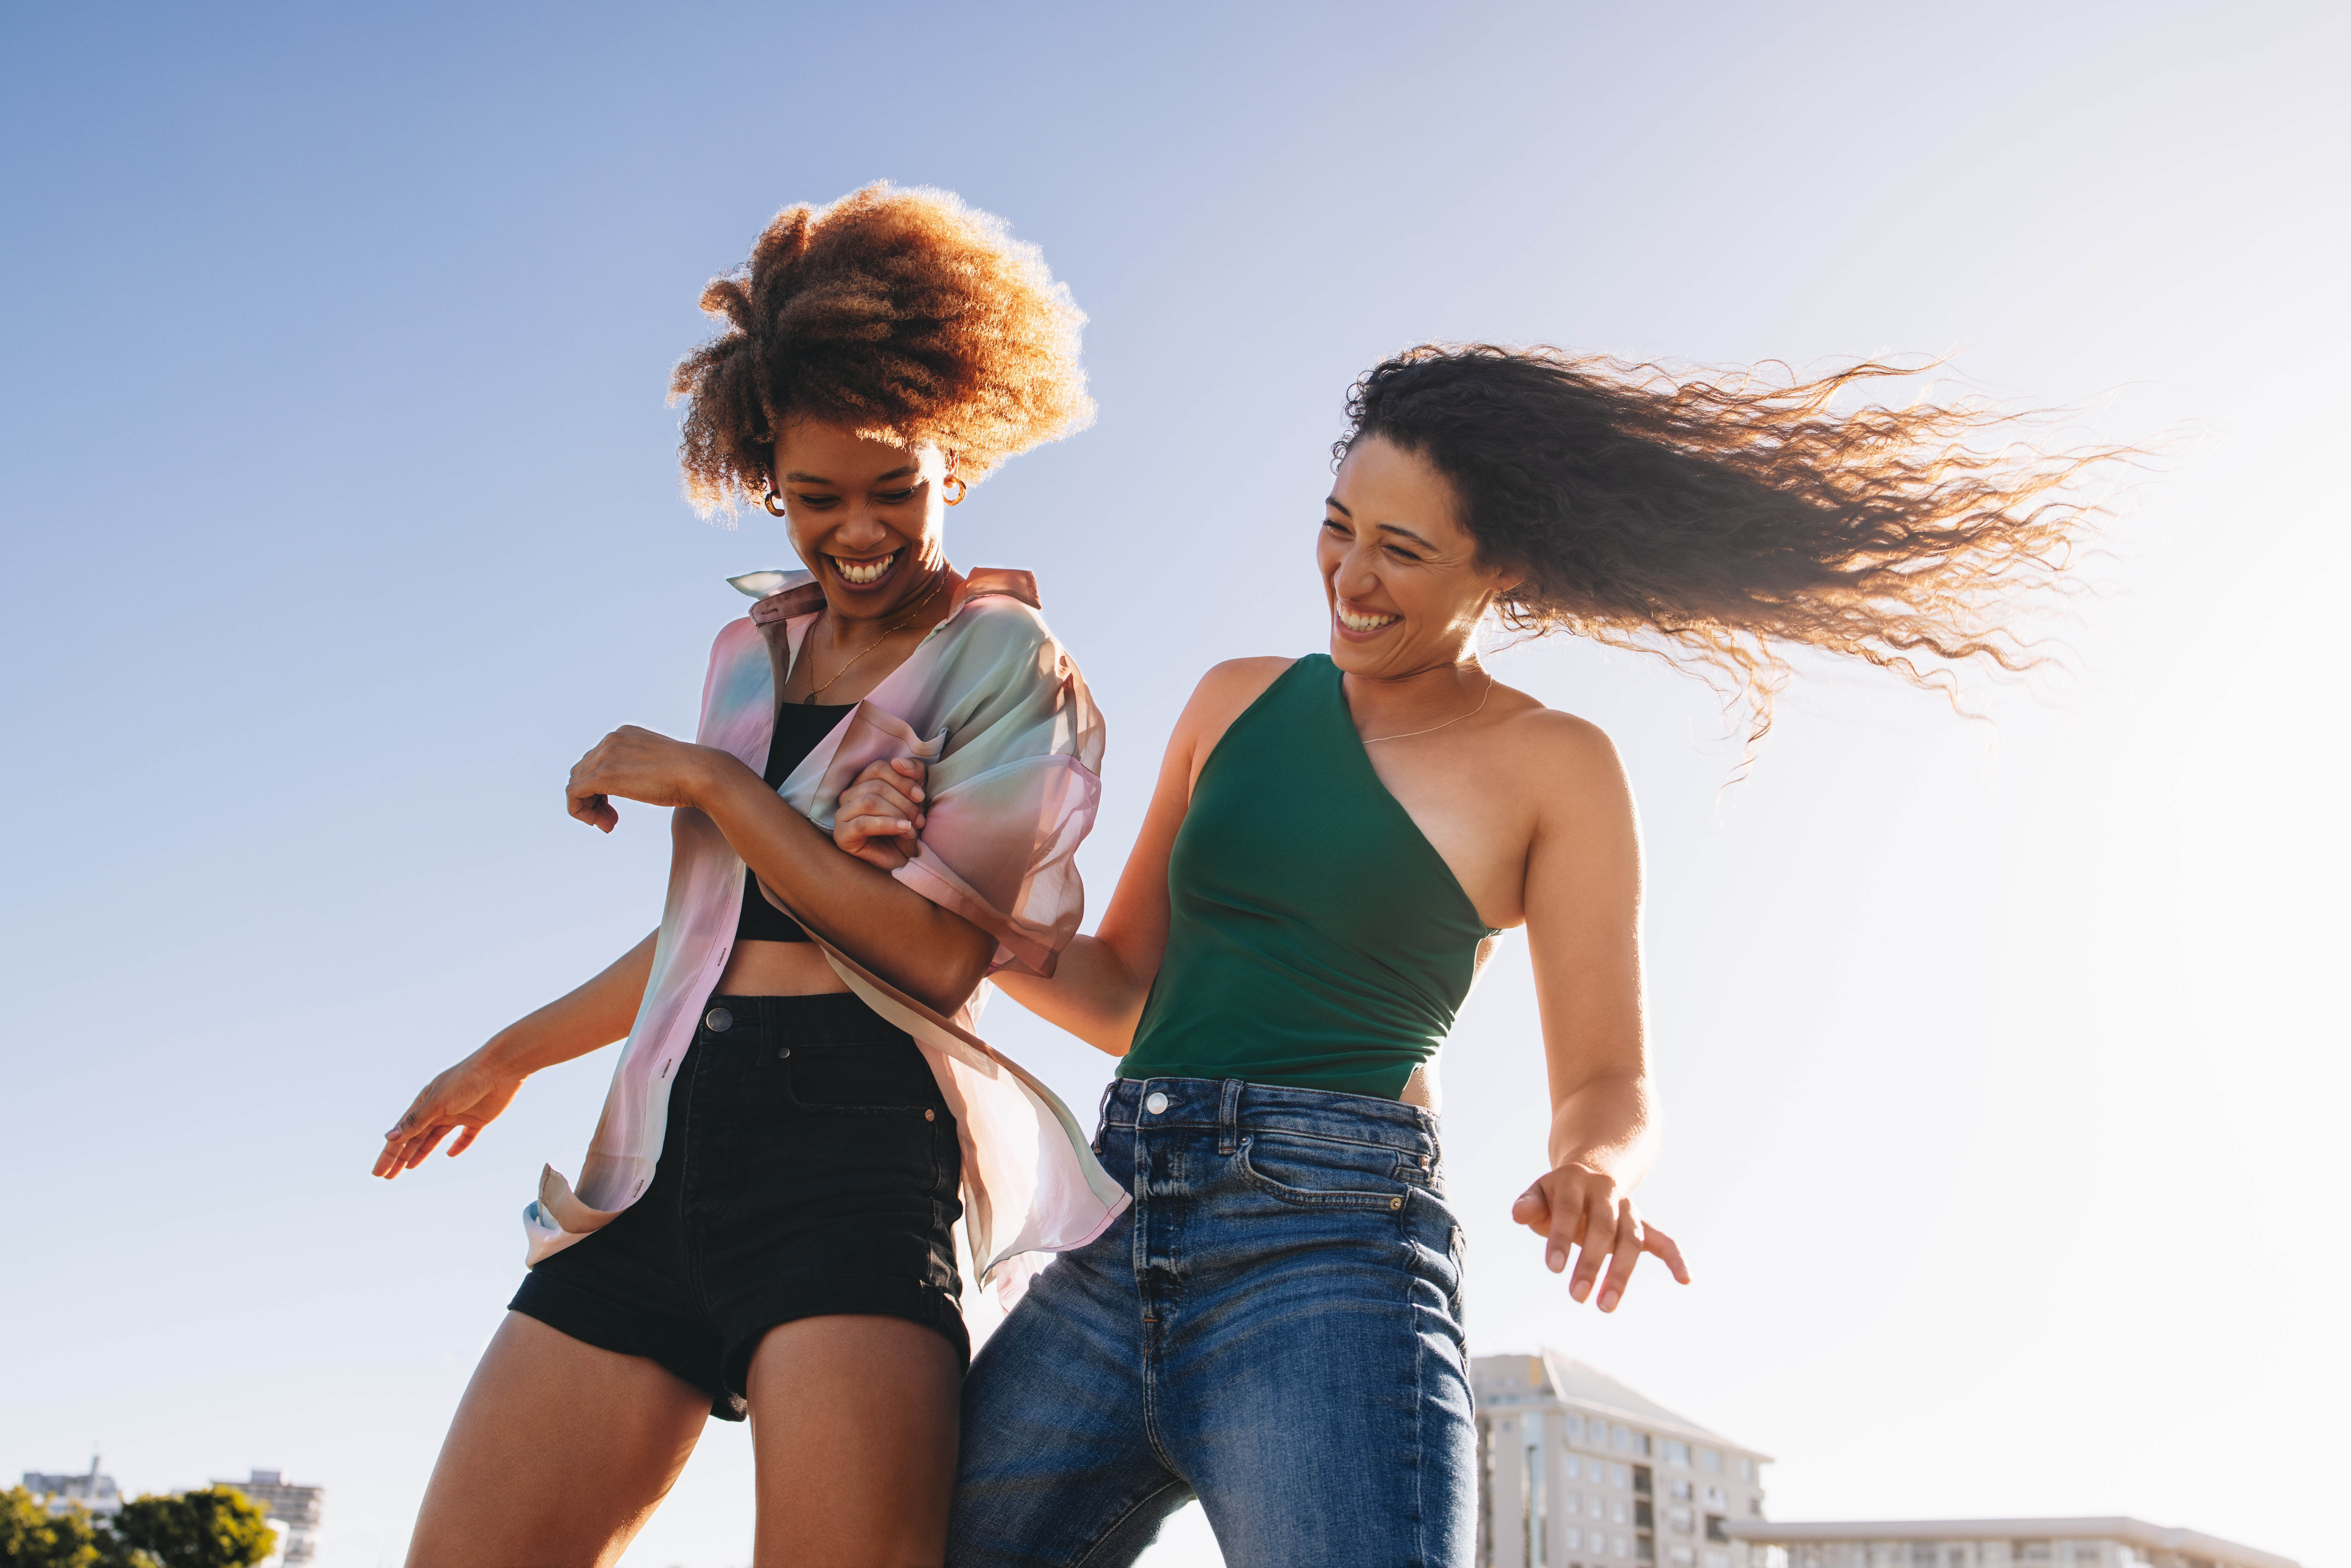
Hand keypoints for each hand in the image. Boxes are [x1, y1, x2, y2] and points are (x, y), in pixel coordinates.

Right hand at [374, 1054, 524, 1177]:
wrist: (500, 1068)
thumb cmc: (466, 1080)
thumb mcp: (438, 1102)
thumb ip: (416, 1121)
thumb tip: (389, 1137)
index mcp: (425, 1103)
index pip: (402, 1133)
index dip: (390, 1154)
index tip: (378, 1173)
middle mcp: (439, 1109)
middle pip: (415, 1138)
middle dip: (401, 1157)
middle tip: (389, 1176)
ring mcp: (458, 1114)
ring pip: (435, 1138)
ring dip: (422, 1152)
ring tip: (410, 1167)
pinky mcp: (478, 1119)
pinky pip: (465, 1136)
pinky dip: (457, 1146)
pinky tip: (450, 1154)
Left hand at [566, 726, 726, 831]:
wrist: (701, 774)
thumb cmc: (690, 775)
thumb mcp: (658, 764)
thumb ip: (640, 767)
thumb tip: (634, 781)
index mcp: (624, 734)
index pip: (595, 761)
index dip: (600, 790)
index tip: (615, 810)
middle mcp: (611, 740)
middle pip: (582, 772)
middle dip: (593, 799)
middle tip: (611, 820)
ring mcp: (606, 755)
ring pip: (576, 784)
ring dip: (588, 809)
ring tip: (608, 824)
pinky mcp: (604, 774)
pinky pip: (573, 794)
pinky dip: (581, 812)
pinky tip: (602, 824)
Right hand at [834, 756, 927, 869]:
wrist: (906, 860)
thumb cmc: (908, 826)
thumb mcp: (916, 793)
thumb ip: (912, 772)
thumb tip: (898, 761)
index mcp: (862, 782)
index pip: (878, 768)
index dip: (903, 780)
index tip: (921, 797)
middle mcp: (848, 796)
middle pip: (876, 785)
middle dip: (904, 802)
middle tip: (920, 819)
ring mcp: (842, 815)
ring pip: (869, 802)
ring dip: (898, 814)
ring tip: (912, 827)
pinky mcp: (842, 835)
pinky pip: (863, 823)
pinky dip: (888, 825)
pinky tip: (904, 830)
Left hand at [1511, 1162, 1688, 1310]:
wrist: (1592, 1172)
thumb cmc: (1557, 1194)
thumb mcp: (1540, 1193)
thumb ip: (1530, 1204)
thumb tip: (1518, 1214)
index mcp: (1575, 1181)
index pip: (1569, 1210)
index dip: (1561, 1237)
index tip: (1554, 1268)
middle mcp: (1606, 1192)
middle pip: (1603, 1229)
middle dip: (1591, 1263)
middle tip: (1576, 1297)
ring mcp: (1627, 1208)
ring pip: (1631, 1240)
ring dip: (1621, 1274)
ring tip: (1605, 1307)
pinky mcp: (1642, 1224)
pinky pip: (1664, 1241)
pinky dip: (1676, 1259)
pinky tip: (1686, 1281)